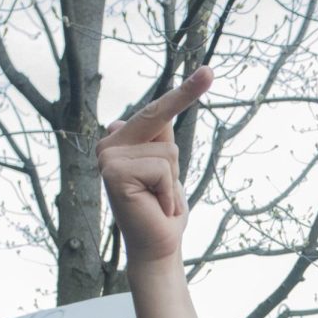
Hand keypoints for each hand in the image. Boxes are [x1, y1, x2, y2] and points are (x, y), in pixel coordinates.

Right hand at [97, 66, 212, 267]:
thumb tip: (137, 117)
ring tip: (158, 200)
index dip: (185, 91)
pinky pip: (163, 168)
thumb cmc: (164, 210)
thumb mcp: (167, 169)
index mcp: (120, 140)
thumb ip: (159, 141)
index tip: (209, 72)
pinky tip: (155, 206)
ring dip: (173, 181)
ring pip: (167, 151)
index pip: (157, 110)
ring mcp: (108, 157)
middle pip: (162, 123)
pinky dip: (168, 192)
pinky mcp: (114, 172)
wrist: (158, 246)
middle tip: (168, 187)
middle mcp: (108, 144)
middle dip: (174, 154)